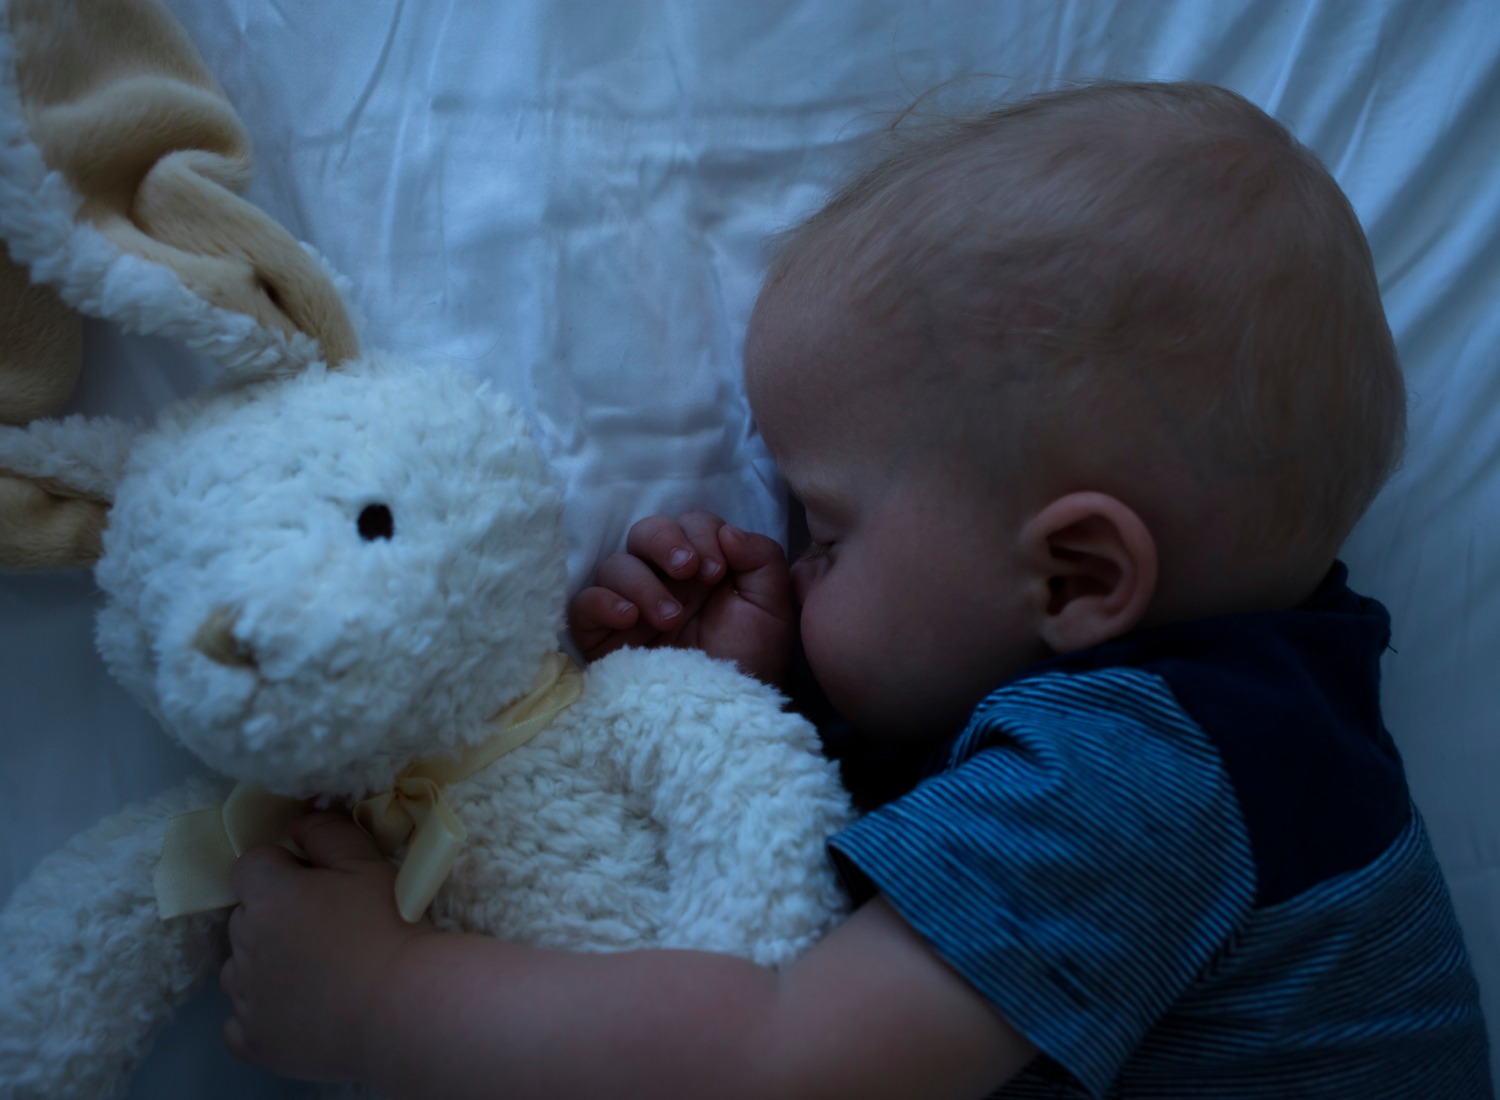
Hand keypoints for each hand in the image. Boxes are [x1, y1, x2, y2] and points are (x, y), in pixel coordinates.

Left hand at [221, 811, 436, 1082]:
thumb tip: (295, 820)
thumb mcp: (367, 864)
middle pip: (245, 917)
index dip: (282, 869)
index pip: (250, 866)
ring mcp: (244, 998)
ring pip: (240, 969)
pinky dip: (261, 1014)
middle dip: (274, 916)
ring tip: (316, 974)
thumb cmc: (390, 927)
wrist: (405, 1005)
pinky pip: (239, 1022)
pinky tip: (299, 1011)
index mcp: (269, 896)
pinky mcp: (253, 1041)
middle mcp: (244, 944)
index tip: (317, 884)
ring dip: (265, 965)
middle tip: (326, 929)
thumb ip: (326, 833)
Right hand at [568, 511, 795, 688]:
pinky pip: (584, 602)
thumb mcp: (772, 608)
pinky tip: (629, 619)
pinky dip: (603, 602)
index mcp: (702, 566)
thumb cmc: (751, 660)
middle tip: (688, 570)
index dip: (701, 533)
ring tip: (669, 618)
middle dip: (666, 541)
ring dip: (643, 582)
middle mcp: (664, 579)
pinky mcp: (603, 635)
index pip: (690, 523)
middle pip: (646, 531)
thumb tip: (728, 532)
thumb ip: (762, 559)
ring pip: (615, 564)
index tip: (717, 569)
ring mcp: (631, 605)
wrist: (729, 716)